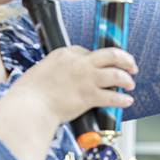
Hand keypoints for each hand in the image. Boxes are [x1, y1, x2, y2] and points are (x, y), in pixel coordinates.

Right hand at [0, 46, 136, 159]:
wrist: (29, 108)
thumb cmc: (28, 95)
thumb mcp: (39, 73)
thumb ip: (53, 73)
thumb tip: (57, 81)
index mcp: (64, 54)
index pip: (88, 51)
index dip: (98, 59)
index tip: (102, 65)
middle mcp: (79, 63)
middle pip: (111, 55)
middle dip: (125, 59)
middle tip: (131, 66)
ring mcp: (86, 79)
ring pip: (116, 74)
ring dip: (126, 79)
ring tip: (130, 84)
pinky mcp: (89, 96)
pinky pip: (113, 97)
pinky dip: (123, 100)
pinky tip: (127, 101)